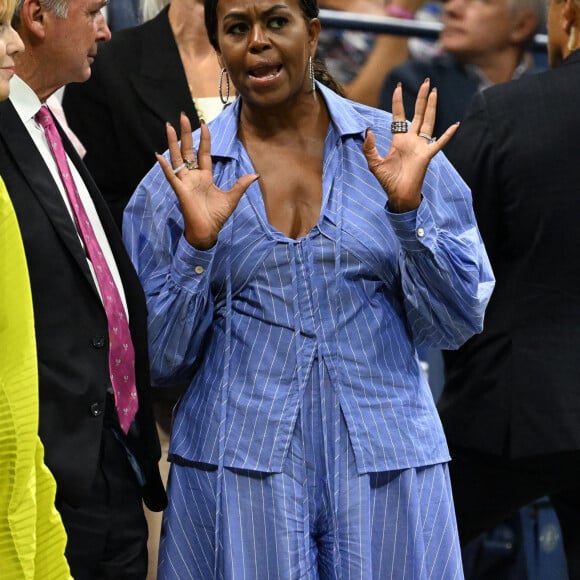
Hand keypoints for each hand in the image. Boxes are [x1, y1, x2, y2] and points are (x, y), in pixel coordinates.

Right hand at [156, 113, 258, 249]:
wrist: (208, 232)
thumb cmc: (216, 216)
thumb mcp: (232, 198)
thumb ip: (241, 185)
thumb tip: (255, 175)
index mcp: (205, 176)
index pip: (203, 152)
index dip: (204, 138)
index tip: (204, 123)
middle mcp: (193, 176)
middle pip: (188, 150)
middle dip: (185, 133)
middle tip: (183, 115)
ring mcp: (185, 182)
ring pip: (177, 158)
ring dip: (172, 143)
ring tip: (169, 126)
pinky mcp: (180, 191)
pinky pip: (172, 177)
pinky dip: (166, 167)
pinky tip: (159, 156)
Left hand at [362, 78, 458, 212]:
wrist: (399, 195)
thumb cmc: (388, 181)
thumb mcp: (374, 163)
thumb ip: (369, 147)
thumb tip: (368, 130)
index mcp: (399, 140)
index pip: (399, 116)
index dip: (398, 102)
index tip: (398, 87)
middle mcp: (411, 140)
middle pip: (418, 114)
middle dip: (421, 98)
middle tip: (426, 82)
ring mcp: (421, 146)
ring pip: (428, 122)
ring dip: (431, 107)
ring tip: (434, 92)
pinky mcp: (427, 155)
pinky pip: (439, 143)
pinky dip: (447, 135)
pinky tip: (455, 125)